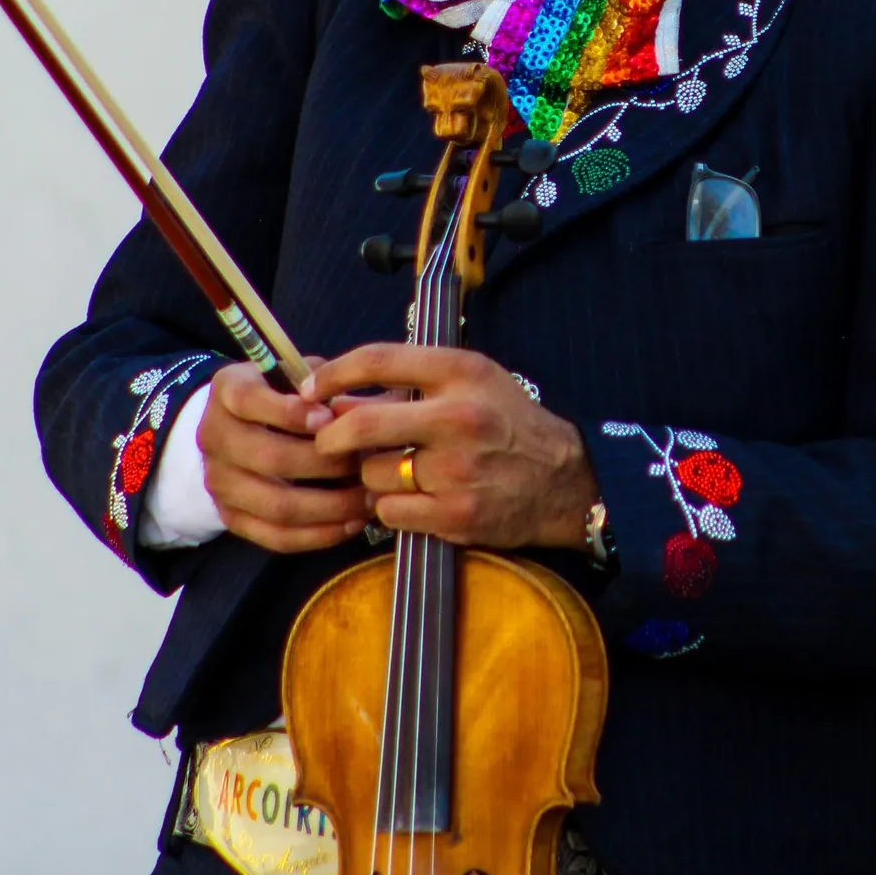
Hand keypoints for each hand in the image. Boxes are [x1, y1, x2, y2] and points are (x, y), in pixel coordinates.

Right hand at [198, 360, 369, 552]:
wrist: (237, 427)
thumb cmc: (280, 393)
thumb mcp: (294, 373)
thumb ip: (320, 383)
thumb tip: (354, 410)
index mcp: (227, 390)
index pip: (249, 401)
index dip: (291, 412)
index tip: (331, 419)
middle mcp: (213, 436)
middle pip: (269, 458)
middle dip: (325, 464)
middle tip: (364, 464)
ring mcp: (218, 481)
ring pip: (276, 505)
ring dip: (329, 507)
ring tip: (366, 500)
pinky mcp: (230, 516)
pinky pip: (275, 536)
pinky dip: (317, 535)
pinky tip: (350, 524)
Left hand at [303, 344, 599, 550]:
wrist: (563, 479)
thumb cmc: (508, 423)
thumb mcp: (471, 381)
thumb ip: (411, 381)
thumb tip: (336, 394)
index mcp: (461, 372)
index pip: (379, 360)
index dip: (335, 373)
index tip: (312, 387)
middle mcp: (459, 417)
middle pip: (363, 424)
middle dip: (330, 436)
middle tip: (325, 442)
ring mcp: (458, 469)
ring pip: (374, 474)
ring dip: (370, 476)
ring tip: (392, 472)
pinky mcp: (457, 514)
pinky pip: (390, 512)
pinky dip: (389, 508)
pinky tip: (410, 498)